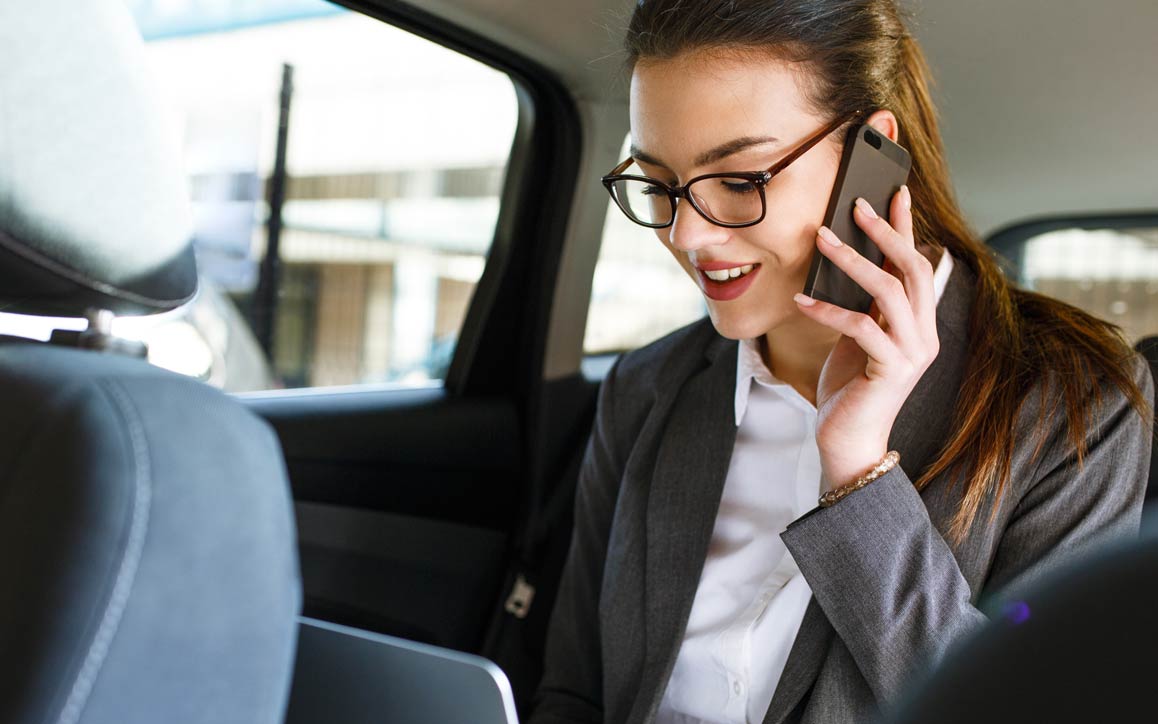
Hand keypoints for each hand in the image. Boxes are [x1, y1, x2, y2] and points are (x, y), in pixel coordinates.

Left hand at [792, 186, 939, 491]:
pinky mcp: (892, 371)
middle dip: (885, 233)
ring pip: (890, 292)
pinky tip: (802, 300)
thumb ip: (863, 304)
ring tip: (822, 238)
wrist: (848, 440)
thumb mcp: (857, 337)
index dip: (907, 226)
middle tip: (855, 205)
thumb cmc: (849, 387)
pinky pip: (863, 328)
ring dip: (854, 262)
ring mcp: (913, 352)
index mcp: (919, 322)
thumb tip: (845, 260)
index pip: (917, 263)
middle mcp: (924, 334)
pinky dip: (830, 310)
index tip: (895, 190)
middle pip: (913, 270)